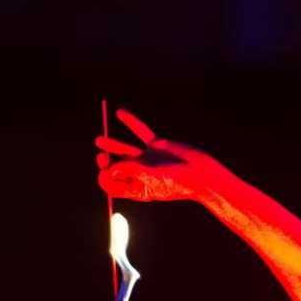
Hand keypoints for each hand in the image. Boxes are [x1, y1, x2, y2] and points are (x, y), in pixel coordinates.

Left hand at [94, 108, 223, 201]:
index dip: (105, 177)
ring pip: (125, 150)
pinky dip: (131, 122)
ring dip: (112, 145)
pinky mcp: (157, 145)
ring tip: (98, 141)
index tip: (104, 169)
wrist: (203, 173)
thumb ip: (132, 171)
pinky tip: (120, 113)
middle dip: (106, 162)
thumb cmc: (179, 182)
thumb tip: (111, 168)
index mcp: (138, 188)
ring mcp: (149, 159)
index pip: (114, 185)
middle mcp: (141, 174)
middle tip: (101, 156)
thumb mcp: (153, 178)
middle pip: (117, 167)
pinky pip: (141, 131)